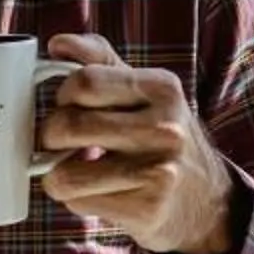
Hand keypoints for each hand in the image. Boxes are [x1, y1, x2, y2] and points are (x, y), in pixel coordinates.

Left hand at [37, 32, 238, 253]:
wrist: (204, 199)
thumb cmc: (160, 135)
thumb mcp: (142, 90)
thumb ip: (99, 60)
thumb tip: (58, 44)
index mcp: (162, 88)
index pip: (84, 81)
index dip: (62, 94)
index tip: (67, 105)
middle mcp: (166, 129)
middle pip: (69, 125)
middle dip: (50, 136)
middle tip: (59, 141)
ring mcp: (158, 172)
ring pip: (66, 173)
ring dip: (56, 173)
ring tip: (73, 168)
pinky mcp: (147, 209)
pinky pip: (79, 202)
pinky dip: (75, 198)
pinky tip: (95, 190)